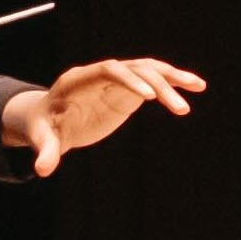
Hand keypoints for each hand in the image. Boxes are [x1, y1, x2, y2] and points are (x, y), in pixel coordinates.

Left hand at [2, 57, 202, 176]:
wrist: (49, 118)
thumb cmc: (44, 126)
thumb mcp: (43, 138)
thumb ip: (46, 151)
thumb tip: (42, 170)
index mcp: (79, 79)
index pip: (108, 70)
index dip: (129, 80)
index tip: (148, 98)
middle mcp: (100, 73)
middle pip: (134, 70)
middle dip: (159, 87)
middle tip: (182, 109)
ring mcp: (116, 79)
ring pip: (148, 70)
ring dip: (172, 77)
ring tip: (198, 86)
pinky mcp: (127, 89)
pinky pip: (153, 80)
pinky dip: (172, 82)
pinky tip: (195, 86)